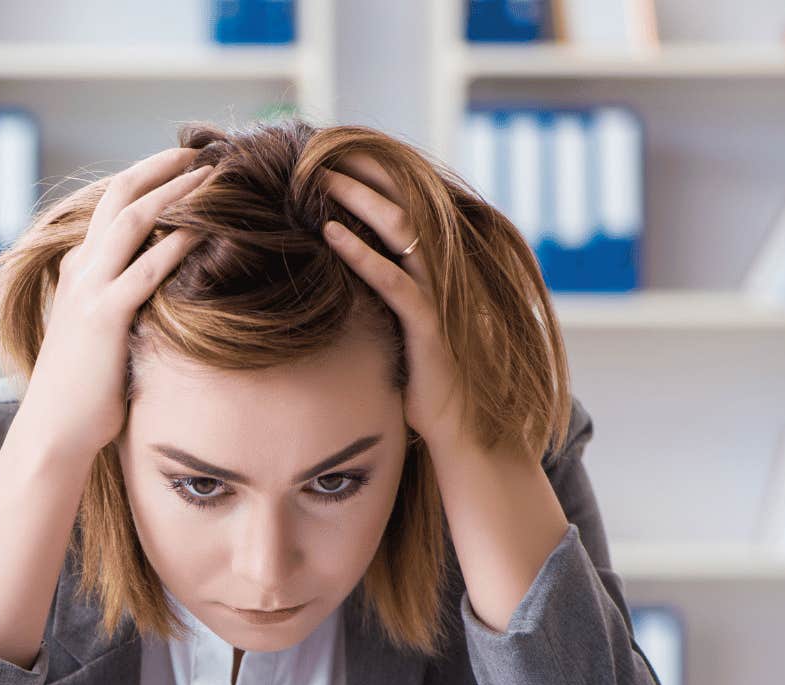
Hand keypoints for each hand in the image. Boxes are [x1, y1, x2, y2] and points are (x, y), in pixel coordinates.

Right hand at [20, 147, 211, 462]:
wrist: (53, 431)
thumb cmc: (83, 393)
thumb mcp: (100, 335)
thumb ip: (124, 305)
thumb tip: (166, 297)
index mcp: (78, 270)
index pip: (113, 207)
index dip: (149, 178)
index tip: (186, 164)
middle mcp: (80, 270)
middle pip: (121, 196)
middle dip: (162, 166)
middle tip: (203, 149)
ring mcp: (89, 291)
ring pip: (134, 219)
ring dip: (176, 191)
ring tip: (214, 172)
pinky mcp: (104, 317)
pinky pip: (147, 267)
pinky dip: (178, 241)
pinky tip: (208, 226)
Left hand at [318, 156, 466, 449]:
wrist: (463, 433)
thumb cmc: (427, 386)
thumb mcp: (401, 331)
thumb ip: (386, 298)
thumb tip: (348, 277)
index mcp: (436, 270)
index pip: (406, 209)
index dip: (374, 181)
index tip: (336, 157)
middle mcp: (444, 273)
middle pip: (406, 205)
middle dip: (366, 174)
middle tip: (325, 151)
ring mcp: (441, 297)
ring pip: (402, 231)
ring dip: (360, 201)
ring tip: (321, 180)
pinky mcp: (431, 327)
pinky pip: (394, 281)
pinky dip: (361, 255)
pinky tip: (330, 234)